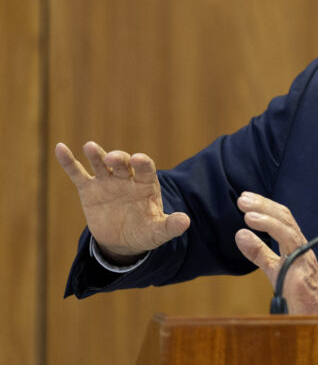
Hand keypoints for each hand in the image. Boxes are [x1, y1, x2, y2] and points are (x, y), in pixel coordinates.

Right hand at [55, 141, 190, 263]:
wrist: (123, 241)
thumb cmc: (145, 231)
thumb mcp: (158, 231)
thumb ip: (170, 226)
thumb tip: (185, 222)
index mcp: (146, 184)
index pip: (145, 169)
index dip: (143, 163)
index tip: (139, 160)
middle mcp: (127, 178)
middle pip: (123, 163)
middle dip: (119, 159)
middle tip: (113, 160)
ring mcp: (107, 182)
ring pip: (101, 164)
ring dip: (96, 155)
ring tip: (90, 147)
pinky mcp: (89, 189)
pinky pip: (78, 173)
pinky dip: (69, 161)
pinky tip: (60, 148)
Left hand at [234, 192, 317, 313]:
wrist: (317, 315)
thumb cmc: (299, 295)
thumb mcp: (274, 269)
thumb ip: (259, 252)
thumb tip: (240, 234)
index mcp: (296, 244)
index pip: (282, 218)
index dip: (266, 206)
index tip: (247, 200)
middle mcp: (302, 245)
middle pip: (284, 216)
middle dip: (264, 204)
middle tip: (243, 198)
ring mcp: (303, 254)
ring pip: (286, 224)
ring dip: (265, 212)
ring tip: (246, 209)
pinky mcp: (300, 265)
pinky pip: (287, 239)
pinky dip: (269, 226)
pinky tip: (250, 224)